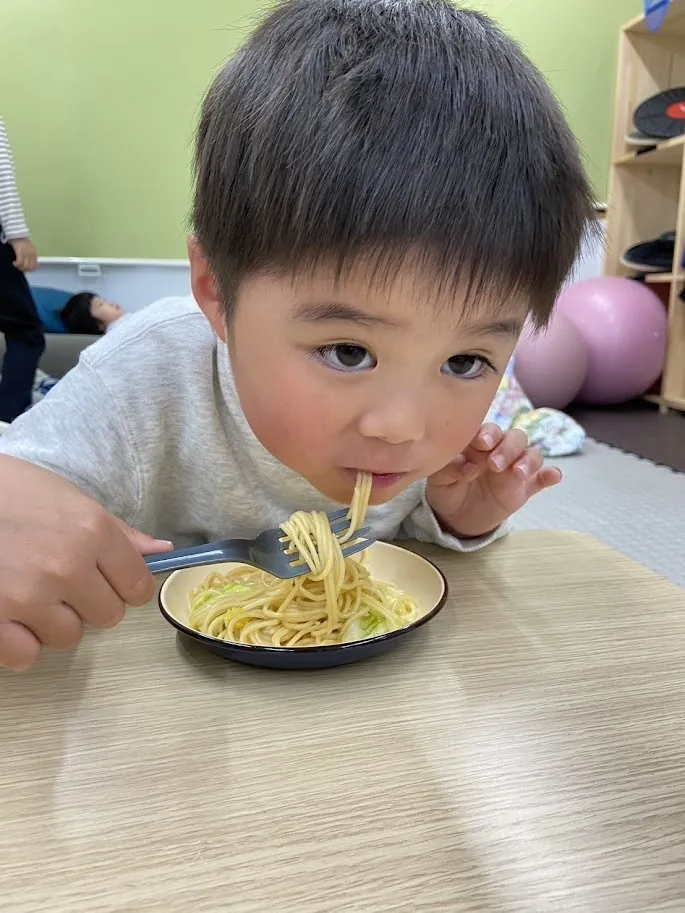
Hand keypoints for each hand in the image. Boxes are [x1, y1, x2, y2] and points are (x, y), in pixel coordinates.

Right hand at [0, 456, 172, 671]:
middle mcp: (67, 566)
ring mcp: (28, 596)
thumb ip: (116, 531)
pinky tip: (7, 615)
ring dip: (51, 622)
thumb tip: (161, 551)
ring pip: (68, 637)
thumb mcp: (67, 498)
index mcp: (92, 531)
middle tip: (59, 581)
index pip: (138, 586)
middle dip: (89, 603)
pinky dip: (17, 642)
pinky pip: (26, 655)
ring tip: (27, 591)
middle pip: (108, 616)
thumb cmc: (8, 490)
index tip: (107, 580)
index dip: (125, 586)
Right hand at [11, 237, 37, 271]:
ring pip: (25, 266)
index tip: (25, 270)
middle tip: (20, 268)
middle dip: (24, 270)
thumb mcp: (30, 250)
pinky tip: (14, 263)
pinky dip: (17, 264)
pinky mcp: (20, 252)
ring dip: (20, 268)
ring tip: (17, 266)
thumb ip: (31, 257)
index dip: (30, 270)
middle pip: (30, 267)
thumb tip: (30, 266)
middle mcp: (32, 255)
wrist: (18, 235)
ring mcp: (26, 253)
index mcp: (35, 254)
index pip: (35, 266)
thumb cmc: (23, 243)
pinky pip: (19, 262)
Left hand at [427, 423, 560, 538]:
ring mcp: (514, 470)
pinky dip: (550, 475)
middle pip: (515, 438)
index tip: (482, 444)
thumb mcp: (438, 480)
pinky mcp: (523, 489)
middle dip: (508, 448)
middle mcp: (500, 451)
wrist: (455, 518)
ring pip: (532, 455)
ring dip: (528, 460)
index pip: (489, 431)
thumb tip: (468, 467)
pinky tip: (554, 476)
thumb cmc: (446, 489)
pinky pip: (541, 479)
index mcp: (479, 444)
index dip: (489, 434)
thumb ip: (449, 468)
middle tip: (494, 465)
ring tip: (518, 473)